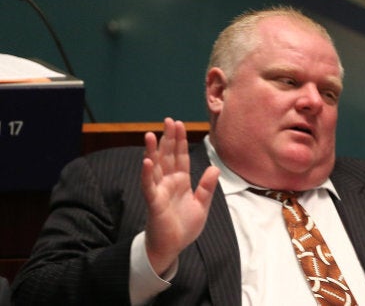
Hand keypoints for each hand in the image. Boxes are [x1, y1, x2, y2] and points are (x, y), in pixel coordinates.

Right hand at [141, 118, 219, 274]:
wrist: (173, 247)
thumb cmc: (184, 226)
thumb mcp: (201, 205)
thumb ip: (207, 187)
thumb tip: (215, 168)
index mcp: (181, 181)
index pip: (181, 157)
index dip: (180, 141)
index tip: (179, 124)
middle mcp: (169, 182)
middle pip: (168, 156)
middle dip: (169, 139)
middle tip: (169, 120)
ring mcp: (160, 191)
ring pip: (155, 167)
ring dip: (153, 151)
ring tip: (151, 134)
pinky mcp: (154, 202)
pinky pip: (149, 186)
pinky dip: (147, 174)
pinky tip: (147, 161)